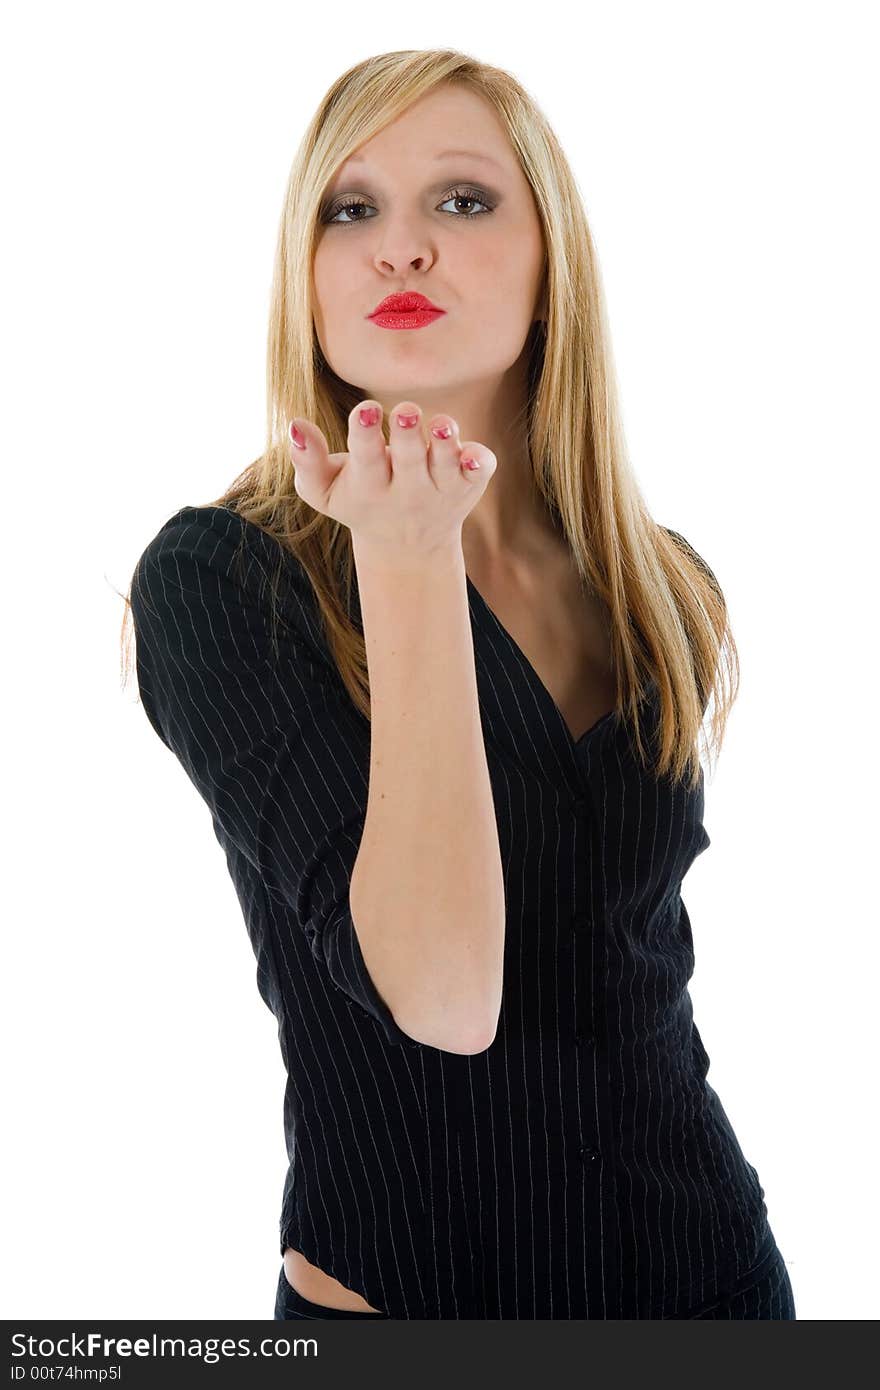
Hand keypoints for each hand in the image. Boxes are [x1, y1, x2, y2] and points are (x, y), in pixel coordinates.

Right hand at [288, 400, 496, 556]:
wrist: (407, 547)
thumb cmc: (358, 502)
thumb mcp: (322, 492)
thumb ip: (306, 461)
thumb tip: (296, 424)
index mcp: (370, 486)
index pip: (366, 459)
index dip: (364, 434)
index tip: (365, 411)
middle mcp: (409, 489)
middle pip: (410, 458)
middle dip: (407, 434)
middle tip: (405, 412)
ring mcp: (441, 487)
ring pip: (447, 463)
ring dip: (446, 443)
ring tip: (441, 425)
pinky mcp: (469, 485)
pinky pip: (479, 473)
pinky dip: (479, 463)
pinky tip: (473, 455)